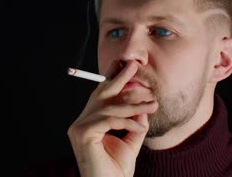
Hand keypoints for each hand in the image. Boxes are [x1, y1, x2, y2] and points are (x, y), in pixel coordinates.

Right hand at [67, 61, 157, 176]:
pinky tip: (140, 128)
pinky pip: (109, 121)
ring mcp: (78, 127)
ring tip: (153, 106)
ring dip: (134, 106)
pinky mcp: (81, 133)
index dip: (115, 79)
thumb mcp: (130, 140)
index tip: (130, 67)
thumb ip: (135, 121)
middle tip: (134, 66)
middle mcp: (81, 122)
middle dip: (119, 78)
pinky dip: (127, 123)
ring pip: (109, 108)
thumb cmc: (117, 169)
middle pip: (101, 94)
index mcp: (90, 122)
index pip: (103, 96)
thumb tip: (143, 105)